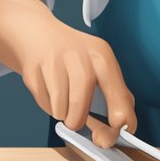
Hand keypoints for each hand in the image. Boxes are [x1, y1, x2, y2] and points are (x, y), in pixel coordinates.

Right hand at [0, 0, 137, 146]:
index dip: (120, 113)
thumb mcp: (101, 67)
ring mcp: (54, 62)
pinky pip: (44, 104)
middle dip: (77, 121)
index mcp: (102, 57)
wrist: (39, 35)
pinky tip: (49, 88)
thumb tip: (126, 126)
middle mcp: (79, 58)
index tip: (119, 125)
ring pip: (59, 110)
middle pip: (79, 107)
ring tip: (63, 96)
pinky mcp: (33, 70)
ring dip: (61, 112)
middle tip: (76, 119)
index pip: (116, 90)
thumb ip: (117, 96)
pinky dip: (48, 105)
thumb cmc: (76, 58)